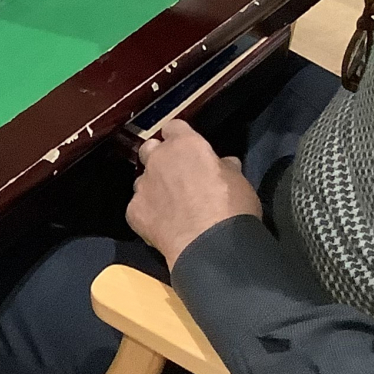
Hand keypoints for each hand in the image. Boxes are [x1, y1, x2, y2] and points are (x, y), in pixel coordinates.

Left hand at [125, 120, 261, 266]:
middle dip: (159, 158)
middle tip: (176, 175)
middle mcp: (158, 159)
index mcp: (185, 145)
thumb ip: (226, 167)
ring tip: (171, 207)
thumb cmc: (231, 208)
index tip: (187, 147)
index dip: (180, 136)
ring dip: (154, 188)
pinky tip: (163, 226)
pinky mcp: (133, 211)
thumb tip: (225, 163)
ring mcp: (143, 185)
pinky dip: (148, 214)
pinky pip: (138, 207)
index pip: (174, 127)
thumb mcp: (239, 182)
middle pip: (149, 148)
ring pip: (143, 180)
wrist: (210, 246)